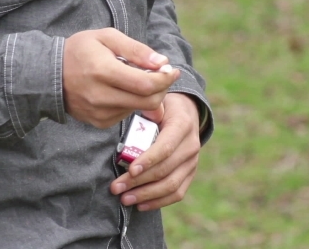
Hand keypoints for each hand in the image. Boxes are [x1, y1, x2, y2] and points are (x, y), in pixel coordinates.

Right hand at [63, 28, 179, 127]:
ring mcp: (99, 112)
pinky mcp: (99, 122)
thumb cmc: (80, 50)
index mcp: (103, 71)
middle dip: (162, 89)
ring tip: (135, 78)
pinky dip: (131, 102)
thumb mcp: (106, 37)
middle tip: (163, 76)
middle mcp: (101, 96)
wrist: (49, 74)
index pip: (146, 84)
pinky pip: (126, 114)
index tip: (173, 70)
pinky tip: (121, 90)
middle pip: (147, 101)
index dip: (165, 79)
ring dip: (146, 95)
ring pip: (138, 108)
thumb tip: (162, 62)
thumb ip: (136, 49)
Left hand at [110, 93, 200, 210]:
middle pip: (165, 170)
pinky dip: (158, 201)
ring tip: (124, 198)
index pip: (165, 147)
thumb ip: (147, 110)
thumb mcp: (157, 103)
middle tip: (116, 188)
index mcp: (182, 125)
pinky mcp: (190, 173)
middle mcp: (191, 145)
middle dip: (138, 181)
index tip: (129, 170)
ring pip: (171, 185)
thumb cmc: (164, 108)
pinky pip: (177, 193)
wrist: (187, 112)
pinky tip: (141, 205)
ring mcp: (192, 162)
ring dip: (146, 195)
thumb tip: (130, 110)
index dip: (148, 160)